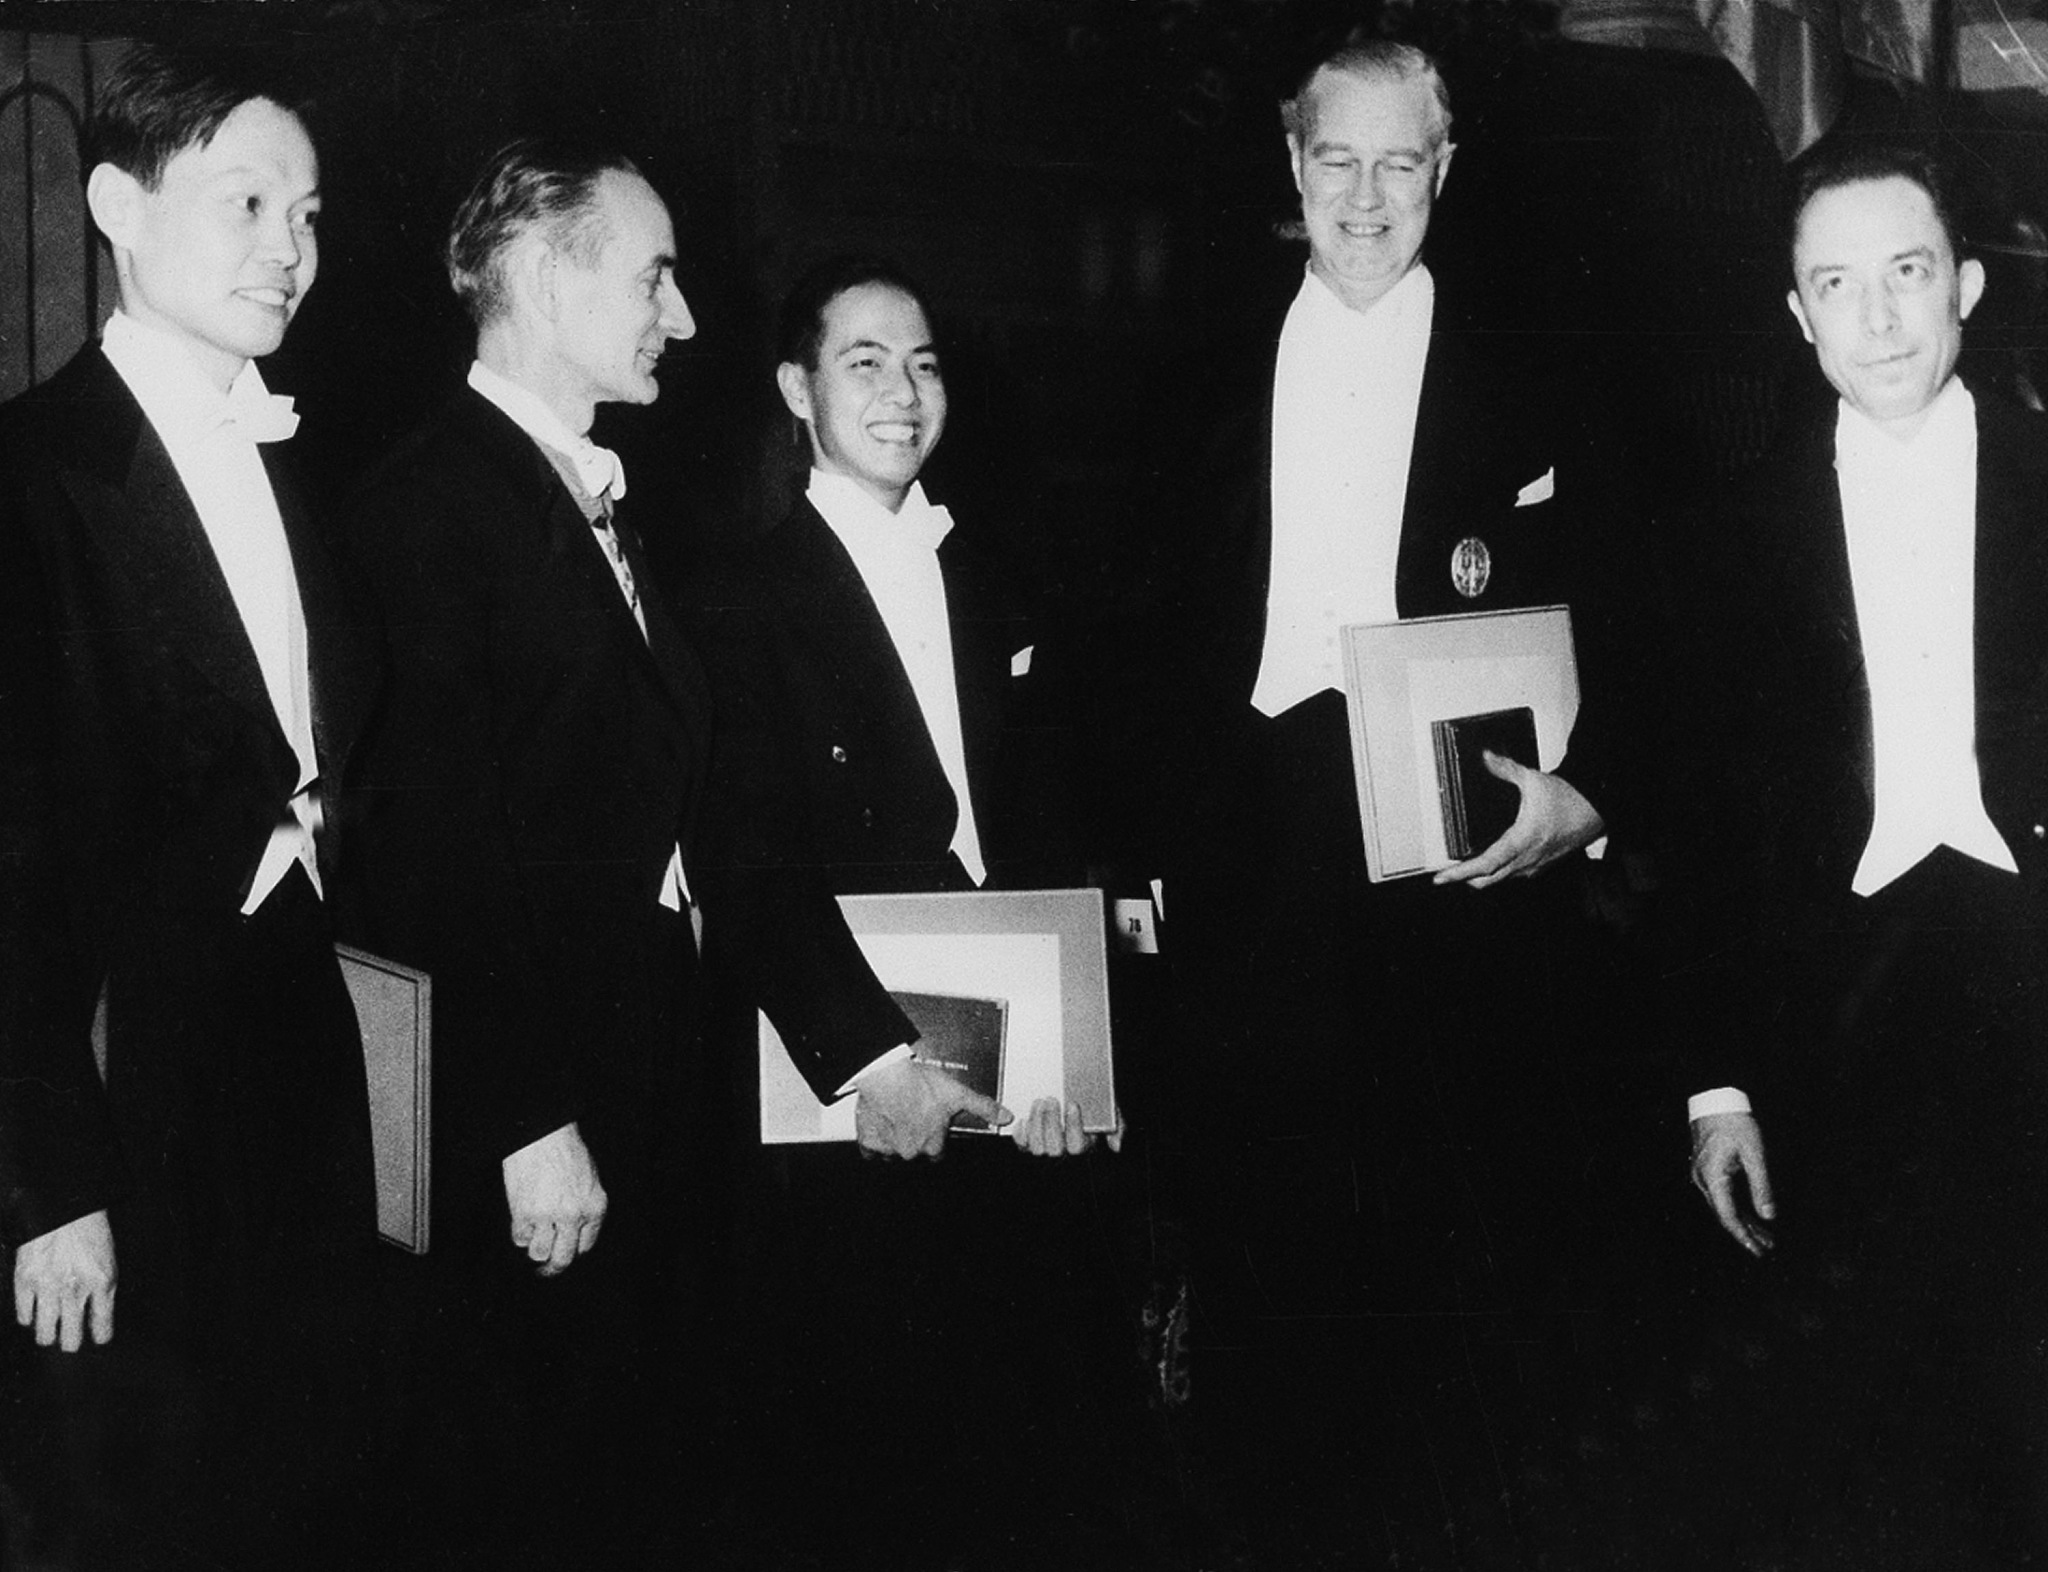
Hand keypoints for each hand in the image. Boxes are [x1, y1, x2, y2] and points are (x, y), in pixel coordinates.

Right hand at [13, 1210, 115, 1351]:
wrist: (64, 1207)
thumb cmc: (90, 1231)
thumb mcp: (108, 1260)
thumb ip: (103, 1290)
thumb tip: (97, 1318)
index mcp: (102, 1283)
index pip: (102, 1327)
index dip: (99, 1337)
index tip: (97, 1338)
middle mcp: (75, 1290)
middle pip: (70, 1339)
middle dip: (71, 1343)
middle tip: (70, 1339)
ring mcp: (47, 1288)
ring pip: (44, 1334)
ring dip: (48, 1335)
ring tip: (50, 1332)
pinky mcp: (24, 1281)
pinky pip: (24, 1316)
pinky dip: (29, 1317)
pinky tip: (34, 1312)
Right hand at [502, 1122, 606, 1276]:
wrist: (542, 1134)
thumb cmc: (566, 1151)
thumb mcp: (590, 1179)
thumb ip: (585, 1206)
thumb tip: (575, 1231)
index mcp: (595, 1207)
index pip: (586, 1246)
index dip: (573, 1250)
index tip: (565, 1252)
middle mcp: (574, 1216)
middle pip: (563, 1258)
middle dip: (553, 1269)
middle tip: (546, 1271)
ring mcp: (548, 1216)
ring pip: (539, 1253)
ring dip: (534, 1249)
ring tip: (533, 1242)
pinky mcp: (524, 1213)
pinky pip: (520, 1238)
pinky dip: (520, 1234)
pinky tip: (522, 1222)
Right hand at [855, 1058, 1009, 1159]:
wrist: (887, 1076)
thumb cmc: (920, 1084)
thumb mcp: (958, 1093)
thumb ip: (983, 1107)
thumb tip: (1005, 1117)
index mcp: (933, 1145)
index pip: (936, 1153)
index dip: (934, 1138)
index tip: (930, 1126)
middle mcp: (912, 1151)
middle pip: (914, 1152)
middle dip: (913, 1138)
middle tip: (912, 1116)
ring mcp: (889, 1150)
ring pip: (893, 1154)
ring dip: (895, 1141)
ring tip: (896, 1117)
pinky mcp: (869, 1143)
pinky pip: (871, 1152)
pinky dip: (874, 1141)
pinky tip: (879, 1125)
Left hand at [1011, 1098, 1124, 1156]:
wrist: (1072, 1100)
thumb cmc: (1092, 1111)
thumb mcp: (1110, 1115)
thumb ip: (1116, 1128)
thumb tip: (1116, 1146)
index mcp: (1082, 1146)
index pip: (1077, 1146)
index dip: (1074, 1127)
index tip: (1073, 1105)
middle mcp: (1063, 1151)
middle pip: (1055, 1148)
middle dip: (1051, 1123)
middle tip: (1051, 1099)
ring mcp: (1045, 1148)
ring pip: (1037, 1147)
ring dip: (1036, 1124)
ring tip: (1039, 1102)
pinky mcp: (1029, 1143)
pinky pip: (1022, 1144)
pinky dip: (1021, 1133)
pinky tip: (1024, 1119)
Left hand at [1434, 755, 1604, 887]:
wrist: (1596, 809)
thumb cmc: (1569, 798)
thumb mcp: (1533, 780)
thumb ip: (1506, 768)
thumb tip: (1486, 756)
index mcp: (1522, 841)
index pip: (1485, 865)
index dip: (1460, 873)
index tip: (1442, 878)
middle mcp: (1527, 859)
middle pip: (1488, 880)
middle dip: (1465, 879)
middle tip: (1446, 874)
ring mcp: (1535, 865)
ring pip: (1501, 880)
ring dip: (1482, 877)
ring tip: (1463, 868)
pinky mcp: (1542, 865)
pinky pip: (1514, 875)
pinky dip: (1499, 872)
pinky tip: (1492, 862)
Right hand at [1691, 1111, 1775, 1257]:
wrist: (1715, 1100)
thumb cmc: (1735, 1123)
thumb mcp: (1754, 1154)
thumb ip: (1762, 1187)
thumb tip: (1769, 1216)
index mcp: (1713, 1178)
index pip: (1728, 1216)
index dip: (1744, 1236)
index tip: (1758, 1250)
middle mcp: (1704, 1181)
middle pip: (1725, 1215)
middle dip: (1747, 1233)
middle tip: (1767, 1248)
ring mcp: (1703, 1176)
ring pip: (1724, 1207)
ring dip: (1744, 1222)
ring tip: (1765, 1236)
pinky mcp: (1708, 1171)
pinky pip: (1722, 1197)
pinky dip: (1738, 1208)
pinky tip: (1752, 1216)